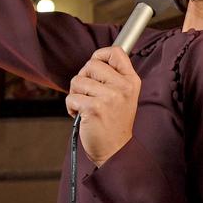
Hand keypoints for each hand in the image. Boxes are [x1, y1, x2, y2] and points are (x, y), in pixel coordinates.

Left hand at [66, 47, 140, 167]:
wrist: (115, 150)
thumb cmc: (115, 122)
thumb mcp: (124, 96)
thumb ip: (114, 76)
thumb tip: (96, 58)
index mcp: (131, 81)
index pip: (116, 52)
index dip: (100, 55)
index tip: (95, 68)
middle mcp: (123, 87)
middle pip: (92, 64)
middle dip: (83, 77)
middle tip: (88, 94)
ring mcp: (110, 97)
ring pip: (78, 80)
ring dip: (76, 94)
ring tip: (86, 106)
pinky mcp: (94, 108)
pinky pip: (71, 97)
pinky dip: (71, 107)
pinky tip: (81, 115)